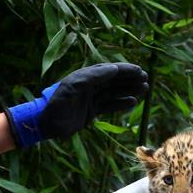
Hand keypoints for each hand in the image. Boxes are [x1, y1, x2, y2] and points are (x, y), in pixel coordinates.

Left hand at [5, 63, 147, 147]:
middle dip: (130, 79)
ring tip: (144, 89)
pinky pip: (110, 105)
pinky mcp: (92, 111)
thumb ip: (93, 77)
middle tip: (145, 79)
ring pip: (114, 92)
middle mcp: (90, 86)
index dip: (124, 70)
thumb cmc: (57, 103)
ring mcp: (91, 98)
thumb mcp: (73, 87)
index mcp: (85, 77)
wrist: (46, 124)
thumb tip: (113, 68)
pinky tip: (133, 102)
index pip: (108, 70)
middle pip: (114, 80)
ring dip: (129, 90)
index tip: (138, 70)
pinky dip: (121, 104)